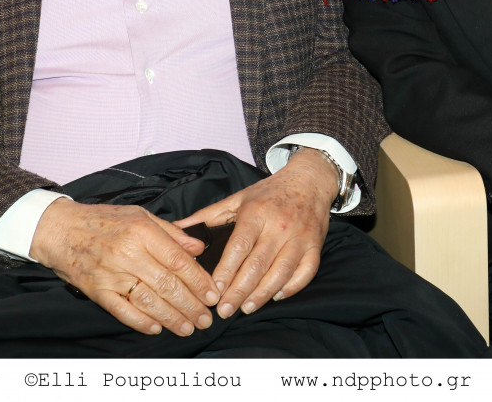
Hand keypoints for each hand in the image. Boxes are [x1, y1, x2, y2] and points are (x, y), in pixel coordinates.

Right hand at [29, 198, 217, 336]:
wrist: (60, 229)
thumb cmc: (103, 219)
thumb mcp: (140, 215)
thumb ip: (171, 232)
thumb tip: (199, 247)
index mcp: (142, 232)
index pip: (178, 261)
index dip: (199, 281)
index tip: (213, 294)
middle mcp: (128, 254)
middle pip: (167, 284)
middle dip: (191, 304)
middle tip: (206, 319)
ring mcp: (111, 274)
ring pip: (149, 300)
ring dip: (172, 317)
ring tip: (189, 327)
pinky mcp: (96, 290)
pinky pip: (122, 310)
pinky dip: (140, 322)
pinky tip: (157, 328)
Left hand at [176, 149, 337, 318]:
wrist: (309, 180)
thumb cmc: (269, 193)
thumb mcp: (237, 199)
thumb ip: (207, 216)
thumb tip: (176, 228)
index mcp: (257, 212)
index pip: (239, 246)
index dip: (226, 271)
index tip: (214, 290)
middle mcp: (279, 225)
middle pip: (258, 264)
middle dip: (239, 291)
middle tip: (224, 310)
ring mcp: (300, 236)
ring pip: (281, 272)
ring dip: (263, 294)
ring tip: (246, 308)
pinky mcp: (315, 245)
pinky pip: (306, 272)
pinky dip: (292, 287)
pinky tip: (276, 296)